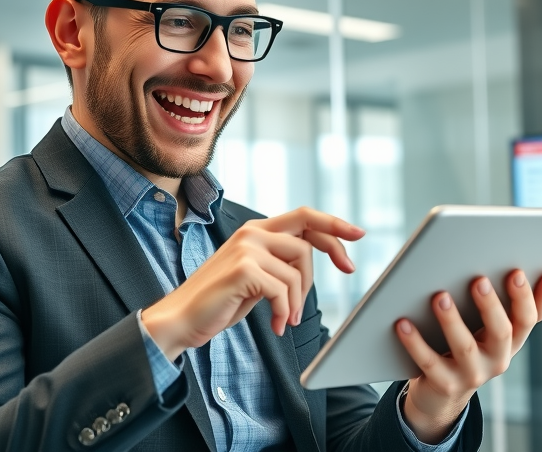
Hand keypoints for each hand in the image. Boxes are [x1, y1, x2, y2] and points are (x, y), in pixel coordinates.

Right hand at [141, 207, 363, 359]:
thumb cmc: (221, 301)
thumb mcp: (256, 276)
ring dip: (299, 301)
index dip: (334, 224)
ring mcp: (246, 249)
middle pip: (308, 239)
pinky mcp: (243, 269)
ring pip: (298, 271)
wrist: (182, 319)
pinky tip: (277, 325)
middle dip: (334, 255)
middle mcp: (252, 233)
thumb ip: (279, 262)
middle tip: (349, 272)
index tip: (359, 234)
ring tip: (287, 318)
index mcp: (256, 231)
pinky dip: (284, 311)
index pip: (304, 217)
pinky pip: (283, 290)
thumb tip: (311, 263)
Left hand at [395, 270, 541, 443]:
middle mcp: (497, 359)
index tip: (518, 273)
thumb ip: (507, 303)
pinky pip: (429, 361)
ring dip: (452, 321)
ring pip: (465, 347)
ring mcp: (472, 375)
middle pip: (502, 332)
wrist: (441, 395)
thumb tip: (538, 272)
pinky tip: (403, 323)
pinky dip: (415, 342)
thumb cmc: (468, 348)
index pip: (528, 319)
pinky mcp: (445, 384)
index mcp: (511, 341)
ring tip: (440, 297)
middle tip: (479, 280)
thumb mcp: (491, 330)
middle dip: (491, 306)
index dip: (529, 298)